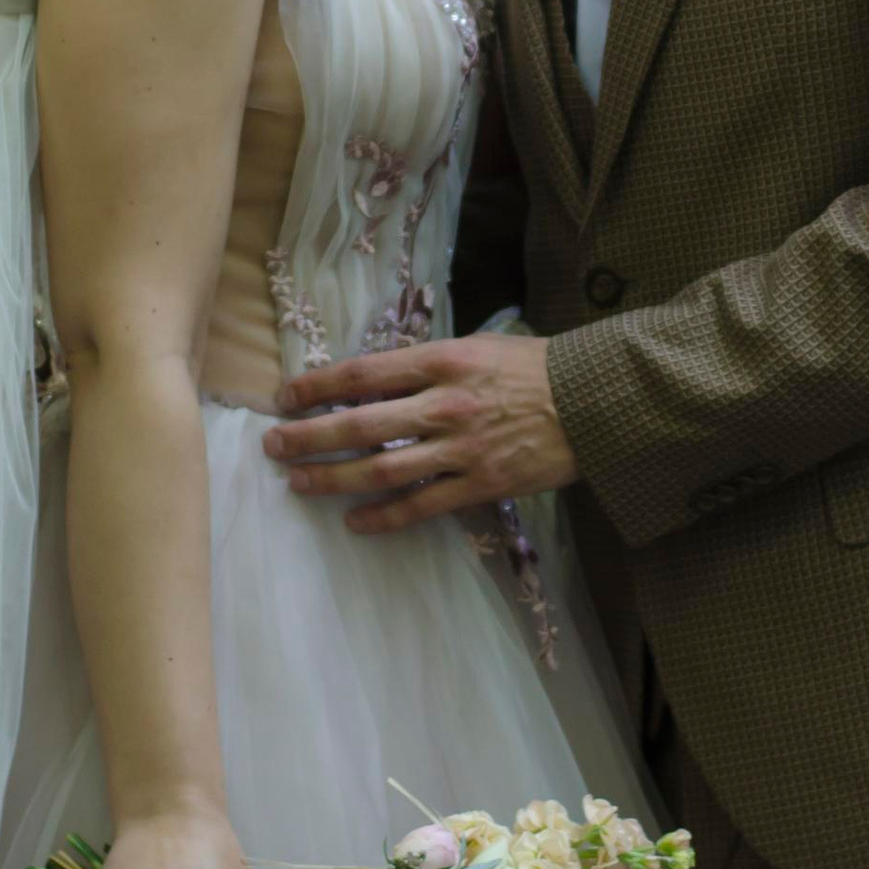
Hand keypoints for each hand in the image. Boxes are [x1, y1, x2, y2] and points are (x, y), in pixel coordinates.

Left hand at [263, 335, 577, 529]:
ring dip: (334, 478)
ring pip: (382, 469)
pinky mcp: (481, 484)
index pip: (363, 373)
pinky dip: (384, 517)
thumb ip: (427, 363)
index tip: (285, 397)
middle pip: (359, 424)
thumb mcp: (477, 346)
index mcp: (442, 361)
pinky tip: (354, 521)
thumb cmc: (534, 367)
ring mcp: (462, 449)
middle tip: (273, 445)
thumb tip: (374, 378)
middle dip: (309, 436)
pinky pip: (422, 506)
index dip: (317, 386)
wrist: (594, 401)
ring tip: (298, 483)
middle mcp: (444, 404)